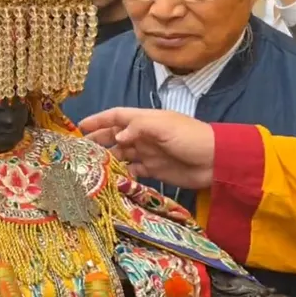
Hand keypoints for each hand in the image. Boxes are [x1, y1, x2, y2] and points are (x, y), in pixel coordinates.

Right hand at [79, 107, 215, 189]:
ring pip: (121, 154)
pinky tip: (109, 179)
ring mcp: (148, 153)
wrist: (216, 161)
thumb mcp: (164, 127)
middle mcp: (143, 136)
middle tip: (79, 150)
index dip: (98, 120)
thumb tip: (116, 137)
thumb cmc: (190, 138)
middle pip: (114, 136)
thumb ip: (138, 128)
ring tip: (89, 167)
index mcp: (145, 120)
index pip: (116, 117)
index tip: (79, 126)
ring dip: (106, 159)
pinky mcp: (153, 170)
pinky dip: (121, 174)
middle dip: (97, 141)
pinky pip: (132, 171)